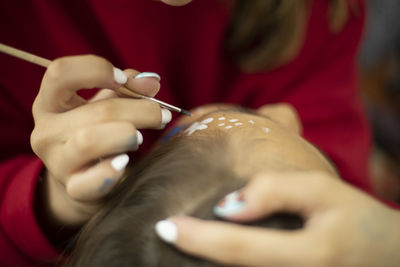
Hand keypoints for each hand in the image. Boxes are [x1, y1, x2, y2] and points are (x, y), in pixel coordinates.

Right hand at [31, 55, 170, 225]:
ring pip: (90, 141)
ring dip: (126, 135)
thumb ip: (127, 87)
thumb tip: (152, 82)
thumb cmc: (97, 131)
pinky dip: (111, 169)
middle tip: (162, 115)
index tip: (123, 79)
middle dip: (140, 110)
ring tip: (140, 137)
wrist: (85, 178)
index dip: (96, 69)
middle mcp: (45, 130)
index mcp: (50, 102)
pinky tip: (124, 161)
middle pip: (97, 111)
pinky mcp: (72, 188)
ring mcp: (56, 162)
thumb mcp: (106, 103)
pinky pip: (91, 181)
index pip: (60, 72)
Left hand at [155, 171, 399, 266]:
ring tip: (179, 246)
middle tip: (159, 236)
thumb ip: (276, 191)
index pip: (237, 248)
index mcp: (306, 257)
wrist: (386, 258)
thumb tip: (227, 206)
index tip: (164, 226)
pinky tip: (211, 254)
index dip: (197, 238)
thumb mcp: (323, 191)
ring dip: (203, 266)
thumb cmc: (355, 219)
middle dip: (190, 260)